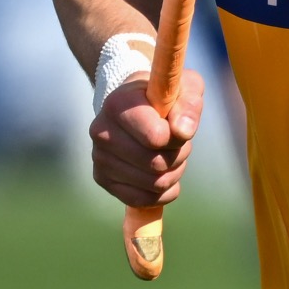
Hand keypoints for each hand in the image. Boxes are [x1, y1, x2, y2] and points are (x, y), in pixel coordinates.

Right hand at [89, 68, 204, 209]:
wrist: (134, 103)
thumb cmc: (164, 95)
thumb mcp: (184, 88)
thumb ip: (189, 104)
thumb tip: (183, 131)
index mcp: (117, 104)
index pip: (157, 138)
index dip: (178, 137)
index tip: (177, 125)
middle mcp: (101, 131)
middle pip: (157, 165)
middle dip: (177, 156)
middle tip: (175, 142)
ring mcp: (99, 157)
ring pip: (155, 184)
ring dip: (173, 173)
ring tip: (167, 153)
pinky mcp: (102, 178)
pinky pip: (143, 200)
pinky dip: (163, 192)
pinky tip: (163, 174)